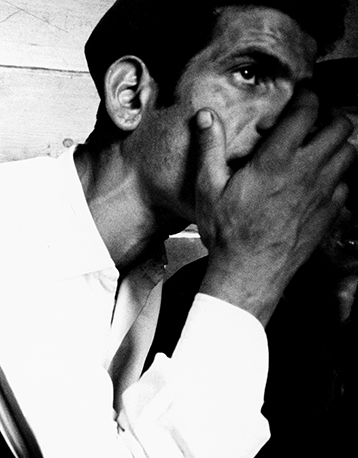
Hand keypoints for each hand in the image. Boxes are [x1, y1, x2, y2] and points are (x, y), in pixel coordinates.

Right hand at [195, 88, 355, 323]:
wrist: (249, 272)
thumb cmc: (227, 232)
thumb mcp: (208, 188)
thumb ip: (210, 148)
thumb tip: (206, 117)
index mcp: (276, 160)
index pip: (307, 110)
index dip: (308, 95)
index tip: (302, 94)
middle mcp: (307, 171)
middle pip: (340, 126)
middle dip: (329, 116)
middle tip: (311, 121)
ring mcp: (323, 192)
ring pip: (350, 152)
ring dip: (337, 144)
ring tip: (317, 148)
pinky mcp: (330, 212)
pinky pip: (347, 183)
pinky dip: (337, 175)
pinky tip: (317, 181)